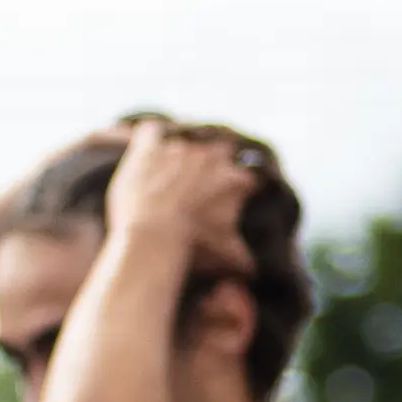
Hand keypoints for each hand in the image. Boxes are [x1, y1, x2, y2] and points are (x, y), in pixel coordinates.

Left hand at [107, 118, 260, 282]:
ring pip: (188, 136)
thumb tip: (254, 271)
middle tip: (204, 179)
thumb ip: (245, 259)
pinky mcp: (150, 146)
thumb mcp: (227, 256)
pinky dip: (149, 138)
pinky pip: (151, 130)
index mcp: (236, 180)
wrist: (153, 234)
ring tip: (174, 166)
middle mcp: (212, 156)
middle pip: (223, 148)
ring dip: (183, 149)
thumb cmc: (193, 247)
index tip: (237, 197)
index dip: (244, 187)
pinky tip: (147, 150)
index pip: (250, 177)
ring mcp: (181, 147)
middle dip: (217, 160)